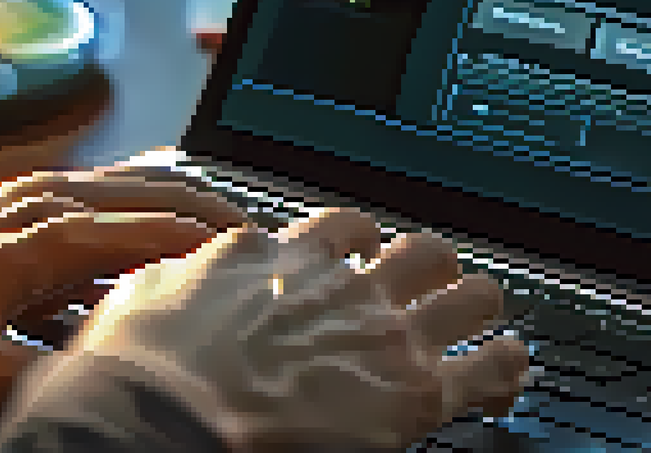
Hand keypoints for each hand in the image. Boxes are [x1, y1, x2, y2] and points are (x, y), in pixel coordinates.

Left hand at [0, 165, 249, 438]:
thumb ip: (58, 379)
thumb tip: (122, 379)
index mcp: (45, 230)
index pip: (166, 225)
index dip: (227, 244)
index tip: (275, 262)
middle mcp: (40, 197)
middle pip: (160, 187)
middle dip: (220, 213)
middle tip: (269, 246)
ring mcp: (19, 197)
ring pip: (128, 187)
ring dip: (178, 211)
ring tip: (222, 246)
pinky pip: (92, 203)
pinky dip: (134, 222)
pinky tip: (138, 265)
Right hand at [67, 207, 531, 450]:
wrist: (159, 422)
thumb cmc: (138, 373)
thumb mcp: (142, 296)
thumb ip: (181, 279)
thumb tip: (178, 277)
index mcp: (273, 253)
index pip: (337, 229)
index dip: (356, 242)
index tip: (359, 255)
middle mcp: (340, 281)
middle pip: (417, 249)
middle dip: (428, 265)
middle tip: (427, 284)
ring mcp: (383, 331)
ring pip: (470, 290)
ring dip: (478, 302)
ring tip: (482, 316)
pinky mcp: (414, 390)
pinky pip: (489, 365)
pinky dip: (506, 366)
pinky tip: (511, 370)